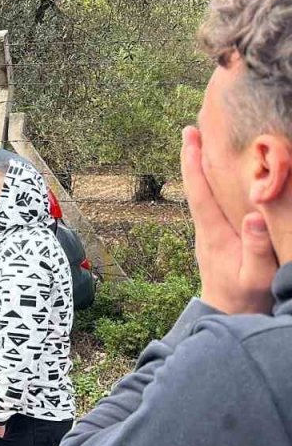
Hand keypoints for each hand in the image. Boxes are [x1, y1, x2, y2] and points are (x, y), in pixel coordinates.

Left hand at [181, 127, 277, 313]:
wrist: (228, 317)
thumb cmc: (244, 298)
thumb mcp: (255, 276)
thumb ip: (255, 248)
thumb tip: (251, 216)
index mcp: (213, 234)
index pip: (200, 193)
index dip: (194, 164)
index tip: (190, 139)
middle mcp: (206, 229)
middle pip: (197, 187)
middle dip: (194, 158)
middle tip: (191, 128)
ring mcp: (209, 233)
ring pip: (203, 194)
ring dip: (202, 168)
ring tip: (202, 142)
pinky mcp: (216, 237)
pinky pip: (212, 203)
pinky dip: (212, 184)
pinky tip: (218, 175)